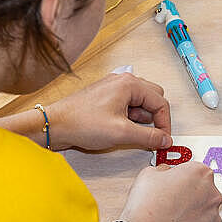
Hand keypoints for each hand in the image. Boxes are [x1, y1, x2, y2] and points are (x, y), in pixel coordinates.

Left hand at [45, 73, 171, 150]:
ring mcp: (113, 88)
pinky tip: (120, 130)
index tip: (164, 139)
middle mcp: (122, 81)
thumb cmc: (82, 123)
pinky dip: (130, 118)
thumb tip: (166, 139)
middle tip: (150, 136)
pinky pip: (127, 105)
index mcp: (129, 84)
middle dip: (154, 119)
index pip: (160, 102)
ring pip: (140, 103)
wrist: (56, 125)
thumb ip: (149, 136)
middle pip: (153, 98)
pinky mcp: (106, 97)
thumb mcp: (122, 133)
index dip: (165, 123)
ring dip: (141, 120)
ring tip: (128, 133)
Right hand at [117, 162, 221, 221]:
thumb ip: (163, 170)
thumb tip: (164, 173)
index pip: (195, 170)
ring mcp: (213, 216)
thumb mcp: (149, 174)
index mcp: (200, 172)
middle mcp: (212, 193)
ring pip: (205, 212)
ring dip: (193, 213)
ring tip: (173, 217)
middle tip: (171, 201)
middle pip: (204, 190)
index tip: (173, 183)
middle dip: (190, 195)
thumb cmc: (148, 205)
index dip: (182, 177)